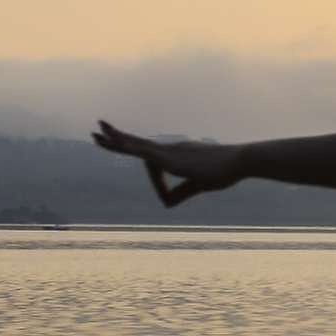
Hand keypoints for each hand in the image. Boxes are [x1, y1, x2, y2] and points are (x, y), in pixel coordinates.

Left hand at [91, 121, 244, 207]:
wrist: (239, 160)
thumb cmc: (224, 171)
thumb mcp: (199, 185)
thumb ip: (181, 193)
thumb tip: (164, 204)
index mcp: (175, 154)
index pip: (152, 160)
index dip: (155, 182)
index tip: (165, 201)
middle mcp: (169, 149)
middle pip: (137, 143)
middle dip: (116, 139)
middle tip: (96, 131)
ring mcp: (169, 152)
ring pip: (136, 145)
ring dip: (115, 140)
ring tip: (96, 133)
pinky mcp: (171, 157)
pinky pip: (145, 151)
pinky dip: (130, 147)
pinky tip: (118, 142)